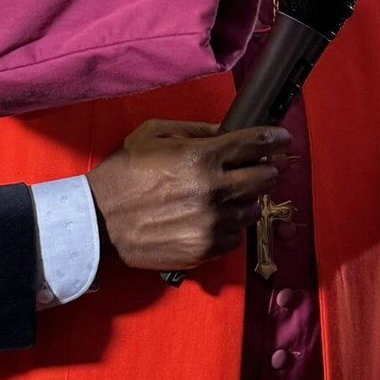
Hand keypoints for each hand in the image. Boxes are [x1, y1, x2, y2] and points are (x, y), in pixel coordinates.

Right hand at [87, 120, 287, 270]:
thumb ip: (197, 130)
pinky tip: (212, 218)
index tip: (281, 140)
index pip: (258, 144)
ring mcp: (213, 224)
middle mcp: (215, 191)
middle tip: (256, 167)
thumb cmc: (123, 174)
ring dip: (246, 199)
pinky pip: (237, 235)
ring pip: (254, 209)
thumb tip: (230, 131)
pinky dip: (230, 225)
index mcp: (203, 157)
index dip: (276, 139)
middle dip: (265, 169)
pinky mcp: (207, 250)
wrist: (98, 223)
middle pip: (266, 178)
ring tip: (225, 195)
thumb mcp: (154, 135)